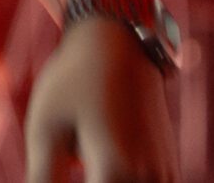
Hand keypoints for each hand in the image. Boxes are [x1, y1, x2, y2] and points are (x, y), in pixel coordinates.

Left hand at [25, 17, 175, 182]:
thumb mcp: (46, 130)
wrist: (118, 45)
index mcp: (117, 172)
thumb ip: (44, 180)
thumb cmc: (73, 83)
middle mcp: (150, 180)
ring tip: (77, 167)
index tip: (50, 180)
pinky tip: (94, 171)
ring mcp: (166, 178)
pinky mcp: (169, 172)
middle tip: (64, 170)